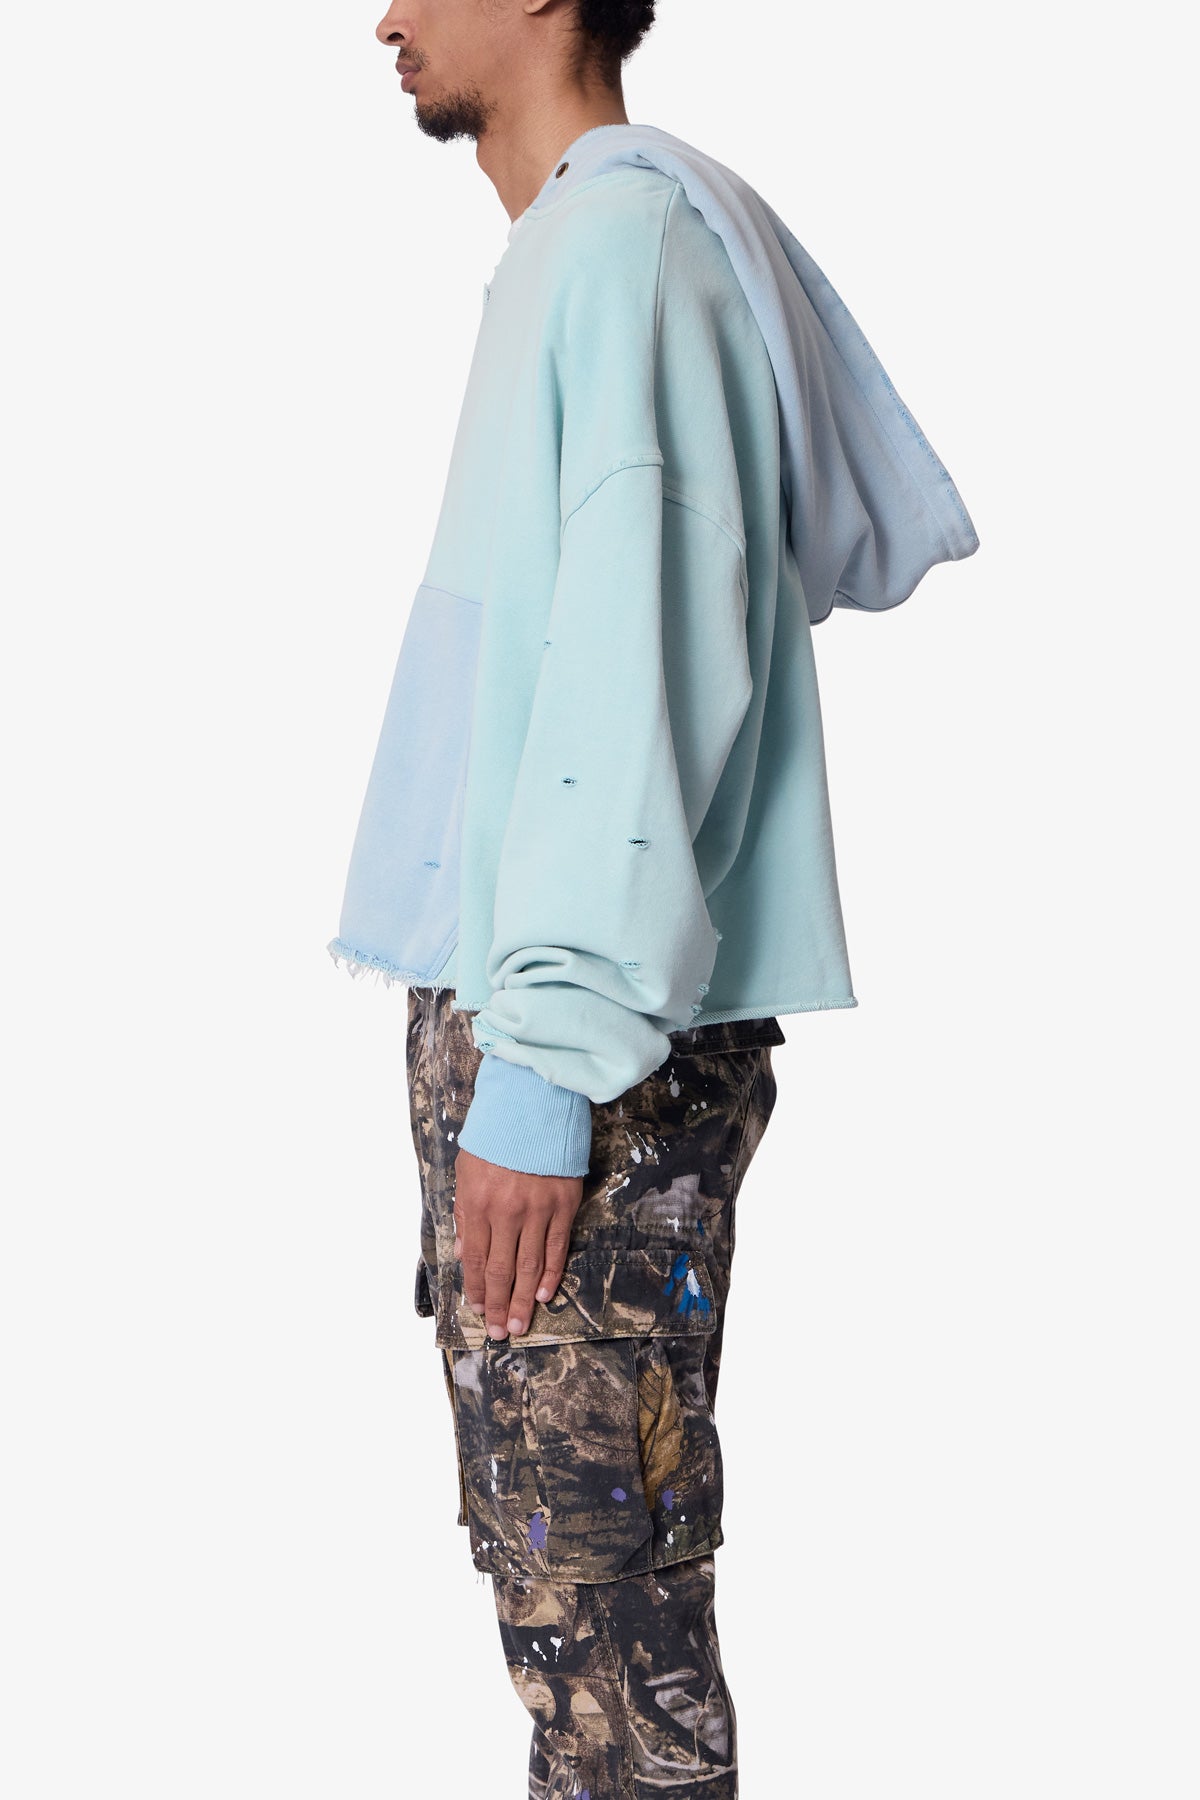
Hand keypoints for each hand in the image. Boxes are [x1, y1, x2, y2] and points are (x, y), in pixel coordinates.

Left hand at [452, 1148, 582, 1339]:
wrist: (532, 1105)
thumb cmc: (495, 1137)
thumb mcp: (467, 1171)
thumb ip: (465, 1214)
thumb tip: (466, 1255)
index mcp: (479, 1204)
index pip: (478, 1259)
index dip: (478, 1289)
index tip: (478, 1310)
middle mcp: (508, 1212)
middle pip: (503, 1269)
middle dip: (499, 1305)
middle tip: (500, 1332)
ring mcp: (538, 1210)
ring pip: (530, 1265)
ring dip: (524, 1299)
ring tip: (520, 1324)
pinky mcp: (564, 1204)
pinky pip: (557, 1247)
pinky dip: (550, 1273)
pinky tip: (543, 1293)